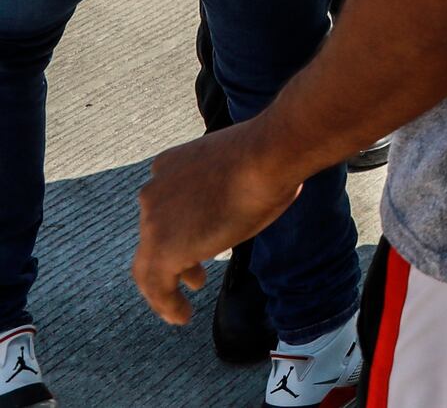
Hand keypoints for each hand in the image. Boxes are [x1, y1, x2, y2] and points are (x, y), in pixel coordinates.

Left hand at [131, 122, 301, 324]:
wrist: (267, 156)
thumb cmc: (269, 156)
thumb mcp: (243, 166)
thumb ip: (236, 182)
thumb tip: (268, 184)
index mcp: (169, 166)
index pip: (164, 204)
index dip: (176, 227)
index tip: (196, 242)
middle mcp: (154, 191)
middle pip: (155, 233)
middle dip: (173, 256)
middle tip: (195, 277)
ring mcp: (153, 221)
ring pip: (149, 263)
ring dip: (164, 287)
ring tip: (179, 308)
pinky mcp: (163, 249)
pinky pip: (157, 285)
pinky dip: (166, 303)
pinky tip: (181, 316)